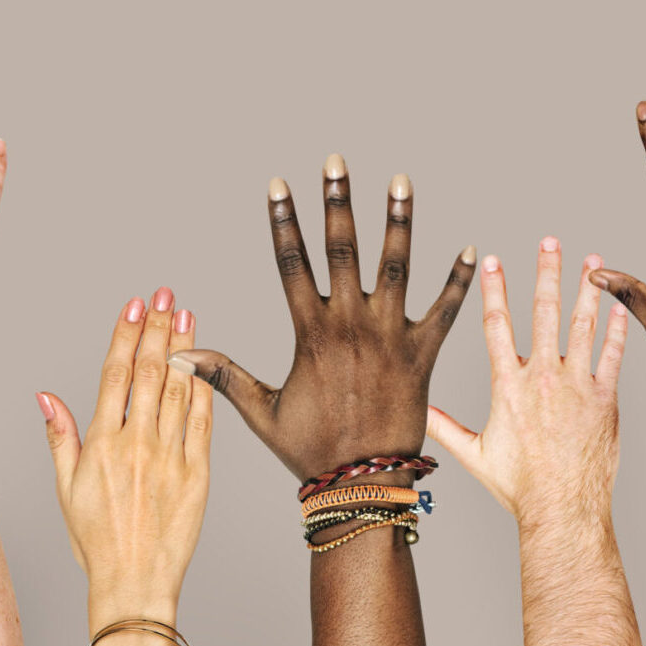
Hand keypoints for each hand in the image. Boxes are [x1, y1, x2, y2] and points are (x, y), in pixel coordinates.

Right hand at [38, 288, 212, 631]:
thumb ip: (60, 436)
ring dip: (183, 348)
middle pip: (149, 373)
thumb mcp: (67, 488)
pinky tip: (204, 362)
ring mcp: (171, 458)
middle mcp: (137, 445)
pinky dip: (203, 389)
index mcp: (102, 445)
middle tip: (166, 294)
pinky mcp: (199, 475)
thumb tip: (46, 394)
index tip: (134, 305)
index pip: (115, 375)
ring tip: (187, 314)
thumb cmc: (97, 541)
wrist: (135, 582)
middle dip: (158, 328)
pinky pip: (203, 422)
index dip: (125, 335)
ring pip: (178, 390)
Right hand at [169, 155, 475, 481]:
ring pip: (396, 266)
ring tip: (401, 180)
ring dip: (398, 221)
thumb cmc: (311, 452)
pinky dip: (457, 281)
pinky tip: (469, 248)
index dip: (284, 221)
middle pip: (343, 249)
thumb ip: (224, 374)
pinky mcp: (423, 355)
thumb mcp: (262, 412)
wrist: (362, 484)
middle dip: (338, 202)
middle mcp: (350, 325)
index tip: (278, 184)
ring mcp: (390, 337)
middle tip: (335, 161)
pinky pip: (445, 311)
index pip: (292, 263)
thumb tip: (175, 356)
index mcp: (311, 334)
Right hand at [427, 237, 627, 526]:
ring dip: (587, 289)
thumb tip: (417, 413)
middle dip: (547, 272)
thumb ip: (446, 428)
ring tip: (594, 260)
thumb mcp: (475, 455)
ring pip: (583, 326)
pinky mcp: (605, 399)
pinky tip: (621, 306)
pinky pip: (613, 356)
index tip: (492, 260)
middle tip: (551, 241)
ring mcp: (577, 386)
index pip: (497, 325)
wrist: (562, 508)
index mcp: (508, 386)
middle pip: (543, 312)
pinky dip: (618, 329)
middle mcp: (542, 378)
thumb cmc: (519, 487)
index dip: (493, 289)